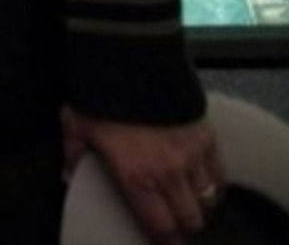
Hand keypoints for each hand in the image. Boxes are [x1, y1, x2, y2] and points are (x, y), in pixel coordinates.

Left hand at [62, 106, 223, 243]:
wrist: (134, 61)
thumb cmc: (103, 96)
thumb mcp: (76, 124)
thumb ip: (73, 154)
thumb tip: (67, 175)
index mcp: (136, 177)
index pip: (159, 225)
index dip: (163, 240)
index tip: (161, 242)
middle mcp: (169, 173)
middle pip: (191, 219)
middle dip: (183, 226)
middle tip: (175, 224)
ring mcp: (193, 156)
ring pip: (209, 200)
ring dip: (200, 206)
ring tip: (189, 204)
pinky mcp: (208, 136)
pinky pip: (220, 174)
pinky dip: (215, 184)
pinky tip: (205, 183)